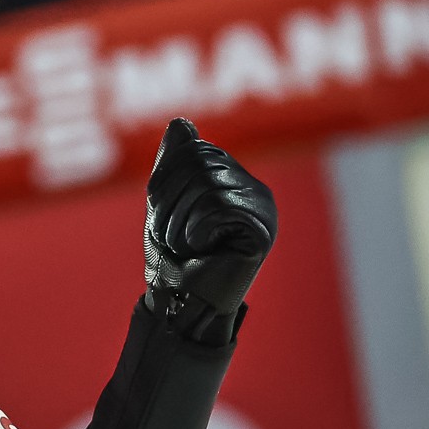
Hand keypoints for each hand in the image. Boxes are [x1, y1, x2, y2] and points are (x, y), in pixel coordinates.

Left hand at [143, 118, 276, 341]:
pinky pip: (216, 208)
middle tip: (176, 237)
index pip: (196, 149)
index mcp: (235, 181)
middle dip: (170, 202)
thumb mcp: (165, 203)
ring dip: (179, 222)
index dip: (167, 180)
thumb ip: (174, 164)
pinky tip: (205, 252)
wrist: (180, 306)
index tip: (166, 215)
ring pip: (206, 186)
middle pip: (201, 163)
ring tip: (188, 247)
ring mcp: (263, 211)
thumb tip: (180, 122)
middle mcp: (256, 191)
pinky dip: (196, 232)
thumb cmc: (173, 260)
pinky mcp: (262, 231)